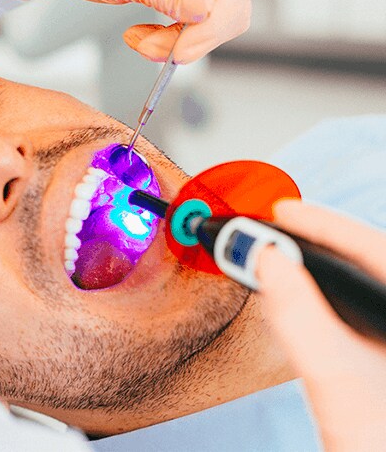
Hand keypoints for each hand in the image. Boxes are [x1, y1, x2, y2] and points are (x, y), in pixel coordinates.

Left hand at [0, 0, 255, 62]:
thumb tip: (204, 8)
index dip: (218, 17)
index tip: (182, 48)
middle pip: (236, 1)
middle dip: (197, 36)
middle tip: (151, 50)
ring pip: (223, 16)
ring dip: (186, 41)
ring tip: (141, 42)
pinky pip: (204, 20)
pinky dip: (179, 38)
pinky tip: (147, 38)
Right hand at [255, 200, 385, 451]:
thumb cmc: (378, 441)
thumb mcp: (330, 375)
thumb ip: (296, 312)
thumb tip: (266, 260)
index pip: (372, 249)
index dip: (323, 226)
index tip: (282, 211)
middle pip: (371, 266)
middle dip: (322, 245)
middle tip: (276, 229)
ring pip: (369, 288)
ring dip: (326, 273)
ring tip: (286, 257)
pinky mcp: (384, 355)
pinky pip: (365, 313)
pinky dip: (332, 302)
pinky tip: (311, 302)